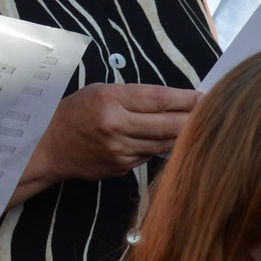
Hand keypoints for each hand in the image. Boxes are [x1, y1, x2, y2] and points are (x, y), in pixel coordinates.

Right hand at [14, 83, 201, 205]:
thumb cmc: (74, 113)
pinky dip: (160, 148)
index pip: (158, 99)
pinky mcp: (121, 168)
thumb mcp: (100, 92)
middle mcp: (115, 126)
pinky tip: (169, 142)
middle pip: (166, 124)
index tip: (204, 97)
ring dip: (182, 136)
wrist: (47, 146)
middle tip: (213, 115)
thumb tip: (172, 102)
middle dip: (193, 119)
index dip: (185, 98)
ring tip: (199, 128)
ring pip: (162, 143)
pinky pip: (148, 155)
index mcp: (110, 100)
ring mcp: (119, 151)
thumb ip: (134, 97)